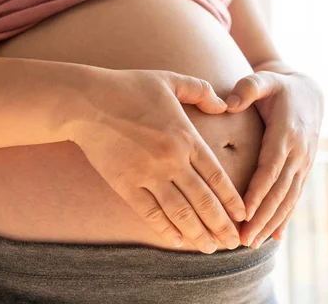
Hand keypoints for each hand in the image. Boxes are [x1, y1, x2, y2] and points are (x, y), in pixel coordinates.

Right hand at [69, 69, 245, 253]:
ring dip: (197, 233)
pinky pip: (149, 213)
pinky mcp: (125, 185)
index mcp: (186, 137)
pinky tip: (177, 241)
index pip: (217, 176)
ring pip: (180, 212)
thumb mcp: (170, 80)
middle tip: (233, 244)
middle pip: (203, 201)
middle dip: (221, 225)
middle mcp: (171, 160)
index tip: (243, 216)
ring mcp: (147, 175)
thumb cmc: (128, 87)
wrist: (85, 101)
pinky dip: (164, 229)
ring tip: (210, 248)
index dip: (232, 199)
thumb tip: (223, 105)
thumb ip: (200, 91)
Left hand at [225, 63, 323, 247]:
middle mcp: (299, 152)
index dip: (257, 193)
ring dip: (271, 222)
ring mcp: (304, 162)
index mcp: (286, 133)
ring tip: (252, 243)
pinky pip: (295, 196)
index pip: (270, 169)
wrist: (309, 91)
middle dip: (261, 217)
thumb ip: (248, 87)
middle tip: (242, 239)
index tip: (242, 213)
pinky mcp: (304, 169)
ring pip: (288, 198)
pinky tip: (274, 237)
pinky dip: (285, 217)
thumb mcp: (265, 79)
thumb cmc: (279, 87)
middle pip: (279, 191)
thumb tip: (229, 103)